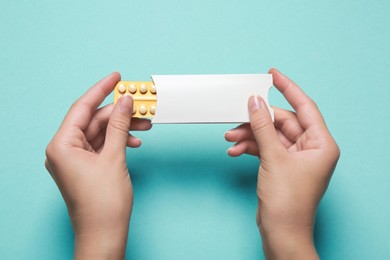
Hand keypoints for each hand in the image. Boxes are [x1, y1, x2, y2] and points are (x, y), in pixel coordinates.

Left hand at [45, 72, 151, 258]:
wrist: (105, 233)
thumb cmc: (104, 203)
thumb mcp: (114, 157)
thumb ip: (119, 126)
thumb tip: (125, 102)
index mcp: (62, 145)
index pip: (82, 108)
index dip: (101, 90)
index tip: (116, 77)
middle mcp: (64, 150)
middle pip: (93, 120)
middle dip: (119, 113)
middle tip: (140, 105)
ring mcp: (74, 159)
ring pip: (100, 133)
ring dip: (122, 128)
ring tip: (144, 125)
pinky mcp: (85, 166)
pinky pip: (101, 145)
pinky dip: (118, 141)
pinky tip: (134, 143)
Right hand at [225, 68, 339, 258]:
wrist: (280, 231)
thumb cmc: (287, 201)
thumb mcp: (273, 158)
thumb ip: (262, 127)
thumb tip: (254, 102)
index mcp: (321, 144)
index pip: (304, 107)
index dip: (288, 88)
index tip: (273, 75)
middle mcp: (311, 148)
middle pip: (282, 122)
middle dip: (257, 120)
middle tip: (237, 115)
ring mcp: (296, 157)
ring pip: (270, 135)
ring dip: (250, 135)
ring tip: (231, 137)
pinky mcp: (282, 165)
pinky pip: (266, 148)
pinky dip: (251, 147)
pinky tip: (235, 150)